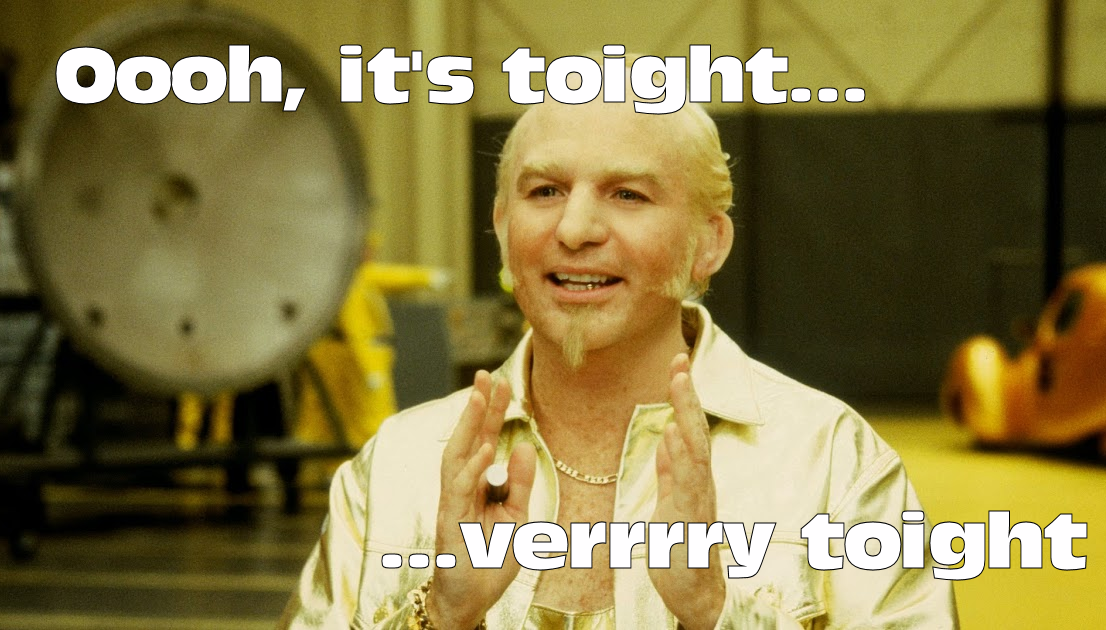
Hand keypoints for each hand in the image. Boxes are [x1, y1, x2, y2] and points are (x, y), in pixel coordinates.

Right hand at [428, 370, 536, 628]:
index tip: (501, 382)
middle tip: (485, 375)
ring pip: (455, 456)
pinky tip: (482, 449)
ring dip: (468, 427)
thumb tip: (521, 445)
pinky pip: (458, 489)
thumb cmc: (491, 558)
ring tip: (480, 399)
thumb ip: (519, 483)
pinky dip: (470, 468)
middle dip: (476, 407)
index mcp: (478, 484)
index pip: (483, 439)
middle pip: (466, 439)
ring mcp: (452, 503)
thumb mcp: (517, 516)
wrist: (472, 599)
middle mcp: (461, 487)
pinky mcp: (449, 521)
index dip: (491, 412)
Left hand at [650, 354, 724, 629]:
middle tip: (679, 360)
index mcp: (693, 477)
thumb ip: (670, 474)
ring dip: (687, 414)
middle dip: (687, 394)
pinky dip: (682, 457)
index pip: (689, 428)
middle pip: (696, 430)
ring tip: (679, 382)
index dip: (683, 396)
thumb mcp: (669, 504)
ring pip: (696, 448)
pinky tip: (675, 434)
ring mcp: (699, 499)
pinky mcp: (691, 519)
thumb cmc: (682, 551)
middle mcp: (701, 483)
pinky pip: (689, 483)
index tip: (676, 364)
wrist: (696, 595)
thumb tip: (667, 439)